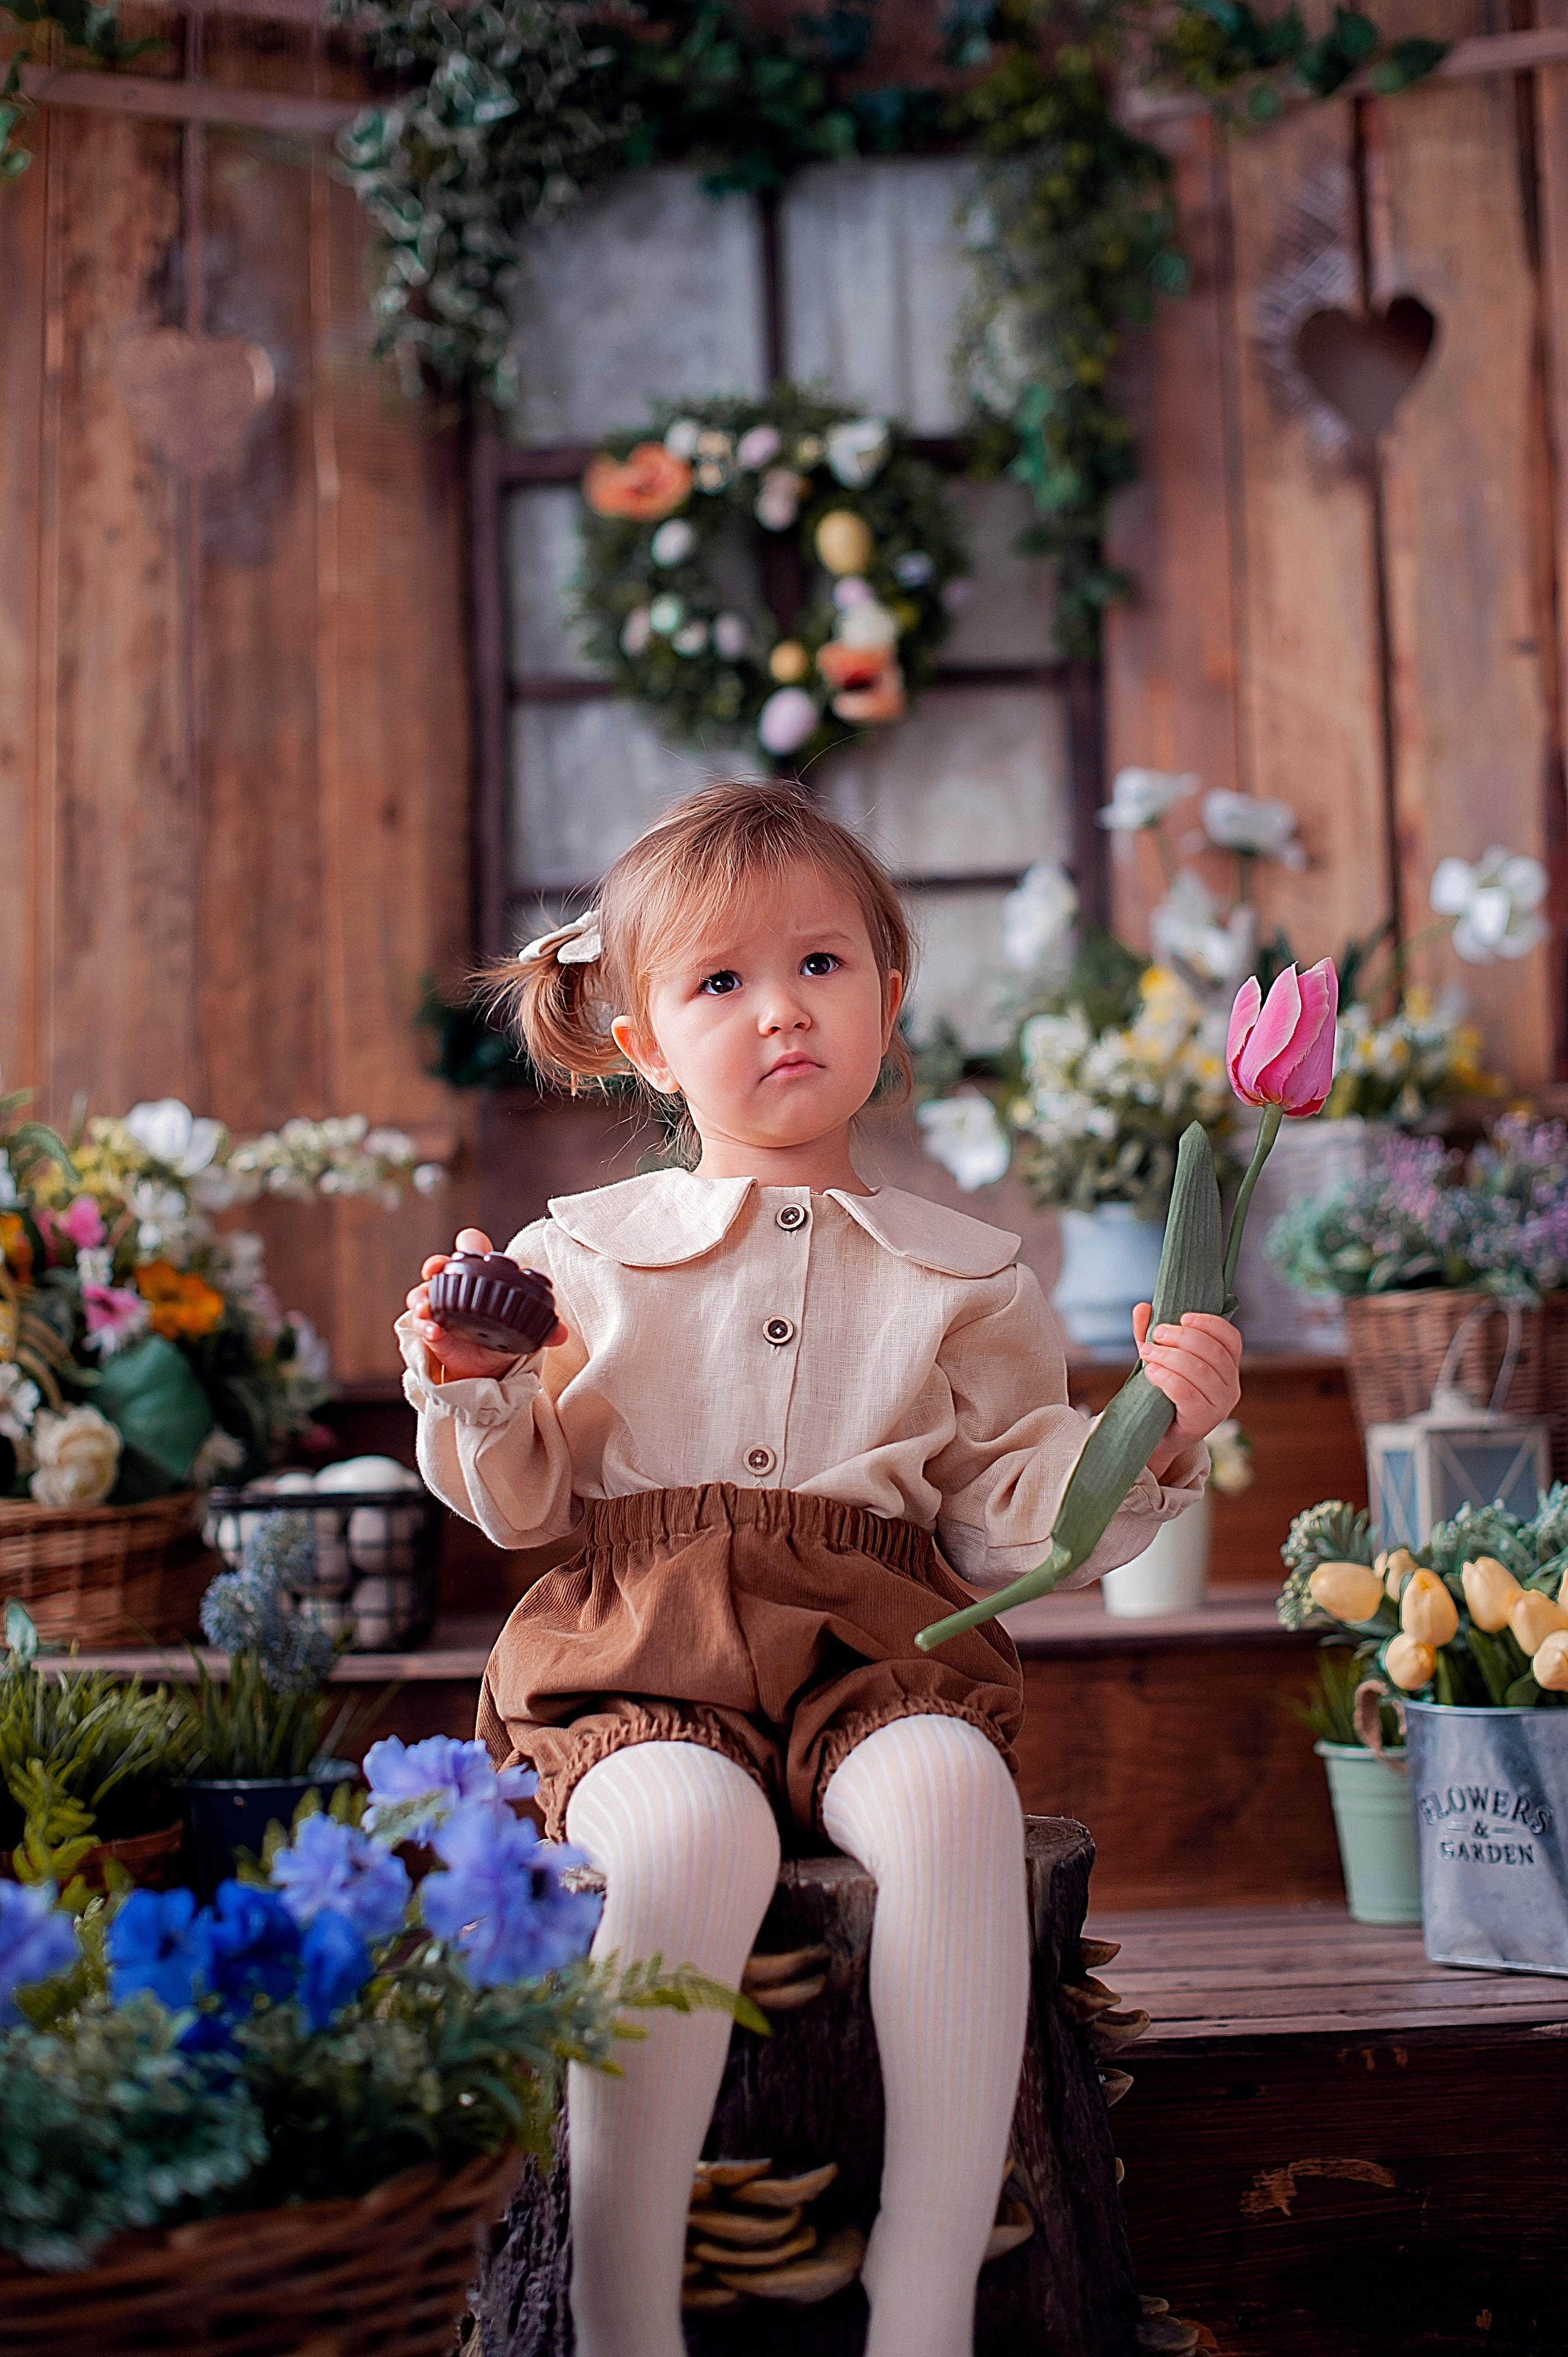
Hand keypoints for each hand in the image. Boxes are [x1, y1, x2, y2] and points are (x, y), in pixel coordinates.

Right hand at [403, 1226, 567, 1383]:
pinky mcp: (430, 1329)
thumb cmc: (503, 1337)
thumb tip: (561, 1334)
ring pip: (423, 1292)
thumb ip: (543, 1330)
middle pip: (440, 1265)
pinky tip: (433, 1331)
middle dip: (435, 1263)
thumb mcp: (524, 1331)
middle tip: (435, 1269)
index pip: (471, 1249)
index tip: (467, 1245)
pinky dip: (424, 1325)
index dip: (468, 1243)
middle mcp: (457, 1288)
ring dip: (422, 1296)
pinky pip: (421, 1323)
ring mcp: (440, 1308)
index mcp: (481, 1278)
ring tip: (427, 1308)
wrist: (487, 1369)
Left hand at [1132, 1306, 1241, 1479]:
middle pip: (1213, 1352)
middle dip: (1182, 1337)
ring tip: (1146, 1352)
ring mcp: (1220, 1407)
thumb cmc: (1162, 1392)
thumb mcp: (1158, 1359)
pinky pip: (1186, 1393)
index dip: (1210, 1323)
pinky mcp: (1202, 1422)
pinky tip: (1151, 1372)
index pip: (1231, 1338)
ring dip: (1169, 1356)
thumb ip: (1151, 1334)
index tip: (1183, 1316)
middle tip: (1157, 1334)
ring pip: (1199, 1370)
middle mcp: (1231, 1387)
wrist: (1155, 1436)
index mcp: (1228, 1367)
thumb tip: (1142, 1307)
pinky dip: (1167, 1377)